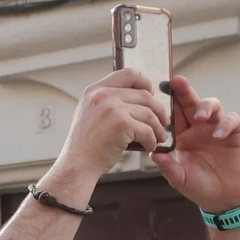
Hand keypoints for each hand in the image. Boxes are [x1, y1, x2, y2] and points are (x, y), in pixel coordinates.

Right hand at [51, 68, 168, 178]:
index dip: (145, 83)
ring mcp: (112, 108)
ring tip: (159, 137)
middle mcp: (103, 95)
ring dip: (158, 127)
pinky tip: (149, 146)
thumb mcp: (89, 113)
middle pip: (144, 94)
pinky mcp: (121, 123)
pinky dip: (152, 140)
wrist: (76, 165)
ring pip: (149, 112)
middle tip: (163, 121)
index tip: (150, 96)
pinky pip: (147, 129)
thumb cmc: (85, 145)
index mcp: (95, 90)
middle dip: (158, 109)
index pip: (129, 74)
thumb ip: (106, 101)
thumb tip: (134, 95)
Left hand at [150, 75, 239, 214]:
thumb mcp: (180, 179)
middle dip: (184, 91)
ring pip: (212, 106)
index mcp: (181, 135)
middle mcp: (198, 128)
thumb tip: (154, 154)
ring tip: (200, 117)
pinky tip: (219, 134)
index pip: (173, 114)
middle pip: (191, 103)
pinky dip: (226, 124)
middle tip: (177, 82)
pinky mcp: (234, 133)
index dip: (167, 102)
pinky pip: (232, 120)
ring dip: (206, 106)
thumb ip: (168, 167)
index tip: (157, 90)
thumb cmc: (198, 186)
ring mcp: (216, 128)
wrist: (223, 198)